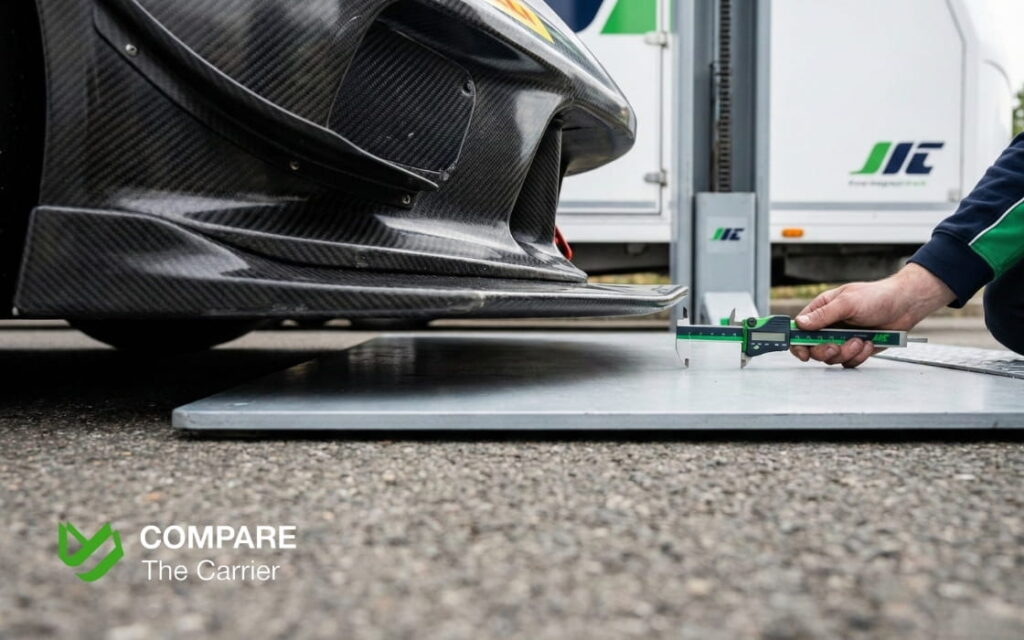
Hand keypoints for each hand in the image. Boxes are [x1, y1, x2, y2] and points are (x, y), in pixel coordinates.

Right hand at [790, 264, 954, 367]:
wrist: (905, 306)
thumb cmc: (877, 296)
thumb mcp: (847, 303)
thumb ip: (822, 315)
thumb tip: (800, 324)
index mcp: (822, 310)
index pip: (799, 329)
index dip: (797, 342)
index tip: (803, 352)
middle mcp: (829, 326)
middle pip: (813, 348)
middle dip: (826, 350)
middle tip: (837, 346)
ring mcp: (842, 338)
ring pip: (832, 357)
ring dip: (846, 352)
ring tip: (860, 340)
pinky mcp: (856, 349)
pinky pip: (849, 361)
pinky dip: (859, 356)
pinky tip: (868, 343)